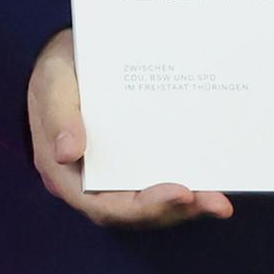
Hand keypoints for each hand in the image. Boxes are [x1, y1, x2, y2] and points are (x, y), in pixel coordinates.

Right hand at [28, 28, 231, 229]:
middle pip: (132, 212)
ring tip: (219, 202)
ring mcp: (110, 180)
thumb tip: (68, 153)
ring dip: (186, 207)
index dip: (142, 207)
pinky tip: (211, 185)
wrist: (70, 60)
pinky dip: (184, 191)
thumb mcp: (53, 82)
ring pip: (149, 206)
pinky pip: (156, 186)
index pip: (101, 205)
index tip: (181, 192)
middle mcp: (87, 185)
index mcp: (63, 173)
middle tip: (215, 203)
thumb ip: (58, 116)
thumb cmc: (59, 71)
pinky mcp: (130, 168)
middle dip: (174, 210)